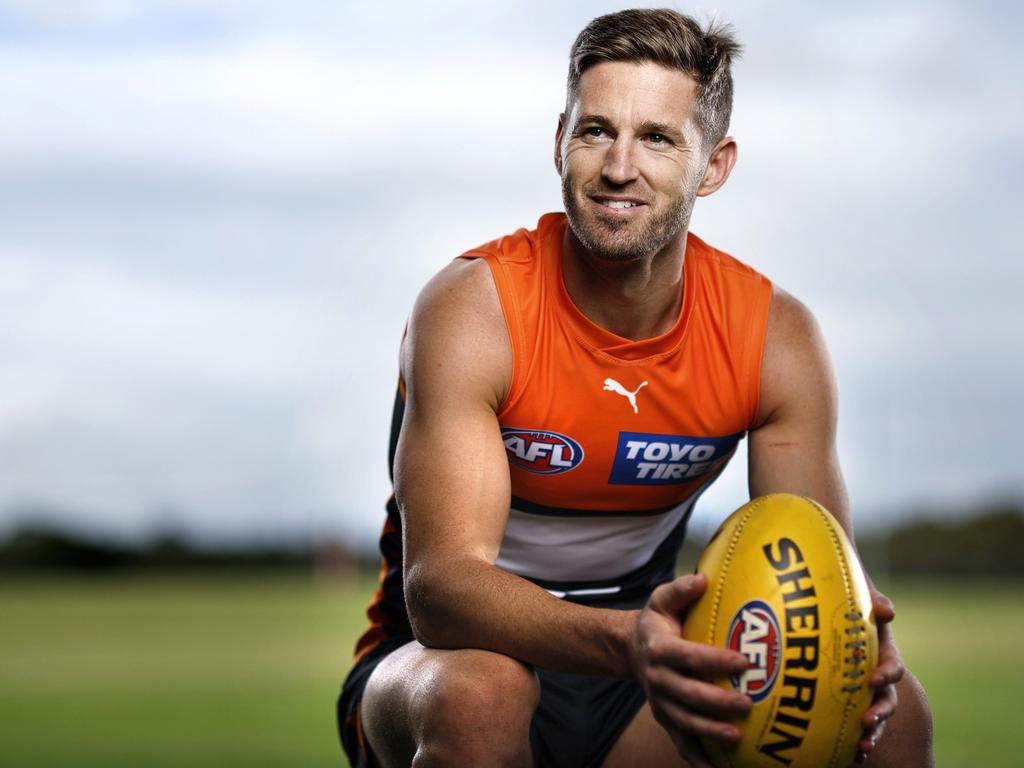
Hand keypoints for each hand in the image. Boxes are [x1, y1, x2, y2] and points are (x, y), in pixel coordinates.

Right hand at [630, 574, 752, 767]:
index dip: (715, 660)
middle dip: (717, 702)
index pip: (689, 656)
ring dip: (709, 731)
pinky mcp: (665, 719)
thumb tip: (702, 578)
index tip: (744, 662)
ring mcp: (660, 702)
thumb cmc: (657, 622)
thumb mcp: (661, 599)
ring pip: (685, 721)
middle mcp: (657, 678)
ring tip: (736, 736)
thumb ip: (680, 590)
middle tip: (747, 703)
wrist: (630, 650)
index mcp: (660, 649)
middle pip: (687, 694)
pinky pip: (681, 743)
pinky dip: (697, 759)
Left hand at [853, 590, 903, 763]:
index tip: (874, 679)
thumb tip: (887, 610)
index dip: (886, 674)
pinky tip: (848, 757)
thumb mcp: (860, 597)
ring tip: (862, 748)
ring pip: (873, 718)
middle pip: (886, 700)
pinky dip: (852, 743)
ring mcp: (862, 692)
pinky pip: (852, 727)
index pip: (891, 667)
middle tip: (868, 721)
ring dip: (871, 733)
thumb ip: (873, 599)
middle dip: (880, 713)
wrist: (824, 613)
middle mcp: (875, 676)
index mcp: (881, 653)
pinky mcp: (846, 704)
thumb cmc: (846, 602)